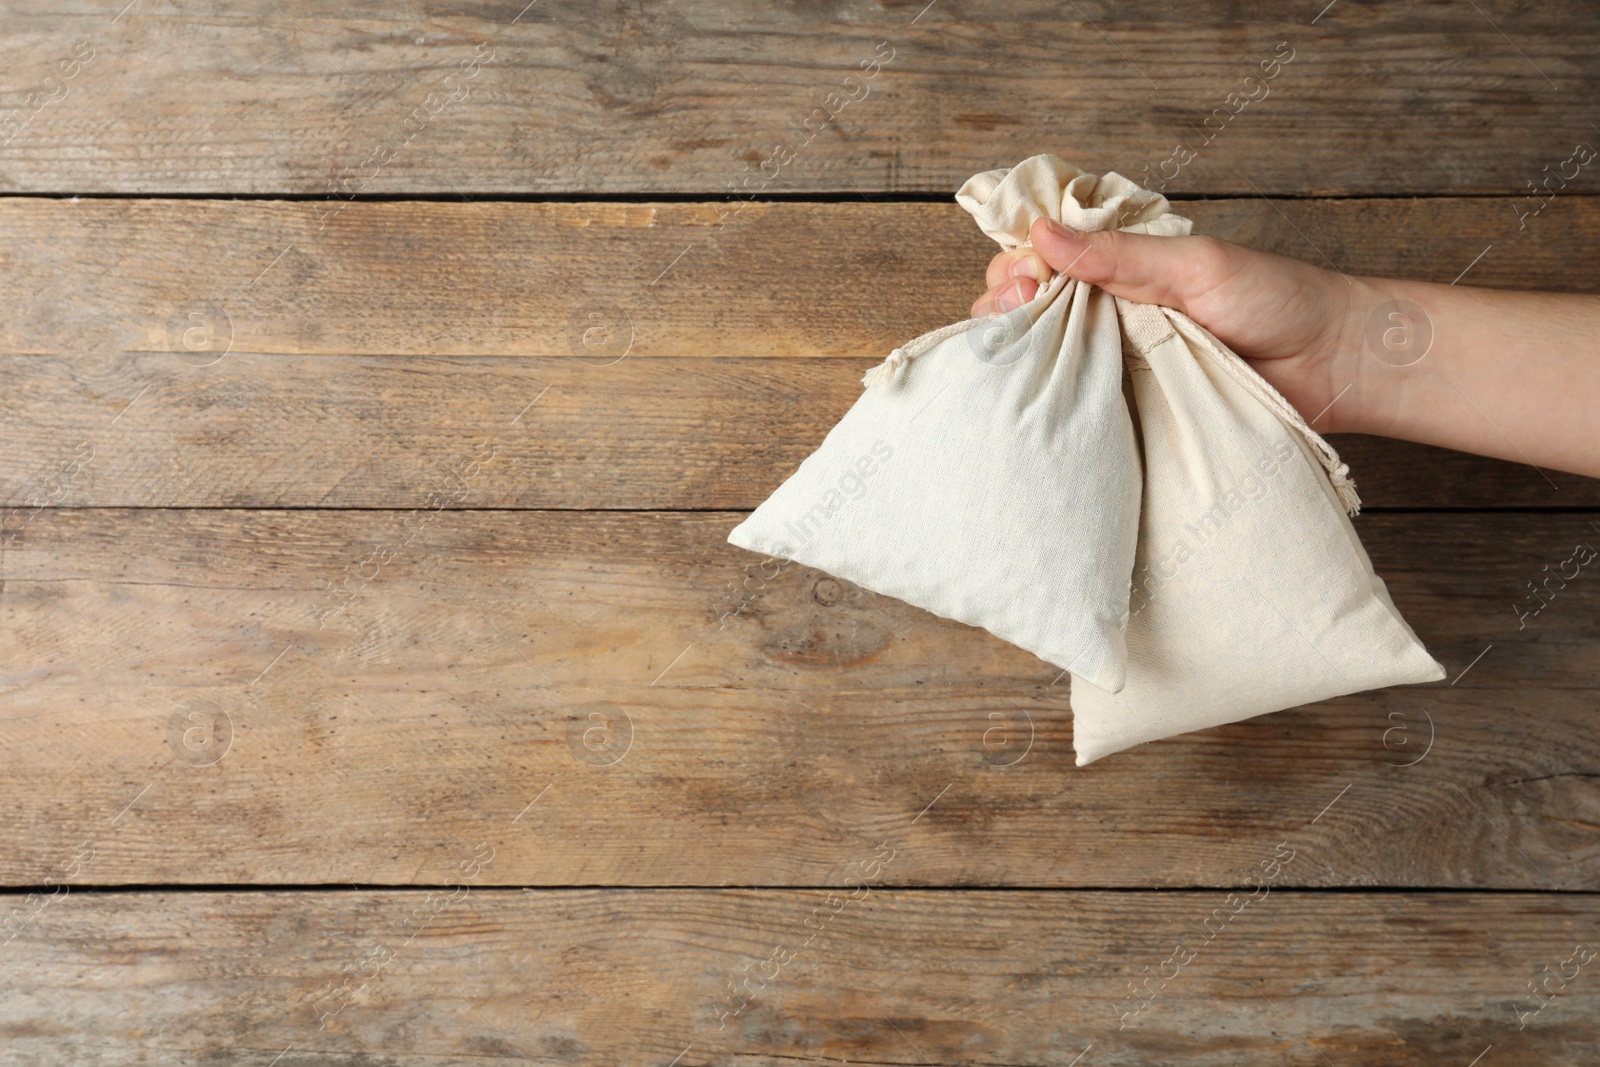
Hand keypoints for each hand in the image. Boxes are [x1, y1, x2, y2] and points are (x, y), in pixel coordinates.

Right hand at [971, 217, 1371, 432]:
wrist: (1331, 365)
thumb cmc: (1276, 299)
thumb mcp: (1194, 264)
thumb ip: (1119, 253)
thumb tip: (1042, 232)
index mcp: (1120, 267)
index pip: (1042, 259)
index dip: (1016, 266)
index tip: (1020, 280)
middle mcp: (1108, 313)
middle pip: (1026, 311)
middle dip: (1004, 311)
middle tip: (1019, 314)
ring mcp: (1115, 364)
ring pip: (1043, 361)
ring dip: (1021, 359)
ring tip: (1023, 359)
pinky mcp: (1129, 410)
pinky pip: (1078, 409)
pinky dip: (1053, 406)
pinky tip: (1038, 406)